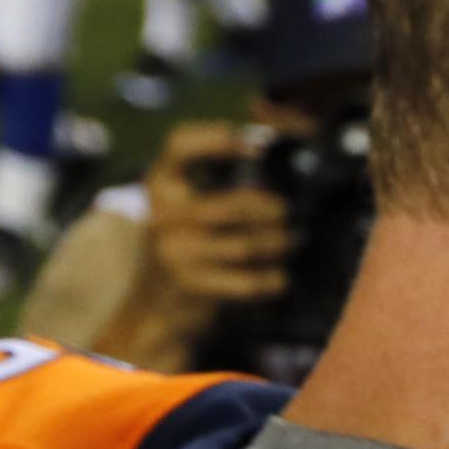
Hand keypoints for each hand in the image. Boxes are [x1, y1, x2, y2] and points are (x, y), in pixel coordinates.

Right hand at [142, 120, 293, 309]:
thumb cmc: (185, 250)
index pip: (180, 145)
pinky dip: (272, 279)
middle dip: (274, 211)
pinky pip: (248, 280)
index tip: (258, 145)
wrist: (154, 310)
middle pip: (235, 204)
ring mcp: (174, 252)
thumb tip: (272, 154)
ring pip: (247, 244)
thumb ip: (216, 186)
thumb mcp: (186, 211)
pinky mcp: (191, 286)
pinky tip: (281, 277)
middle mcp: (162, 216)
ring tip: (293, 241)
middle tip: (291, 214)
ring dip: (279, 244)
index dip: (217, 138)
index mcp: (159, 186)